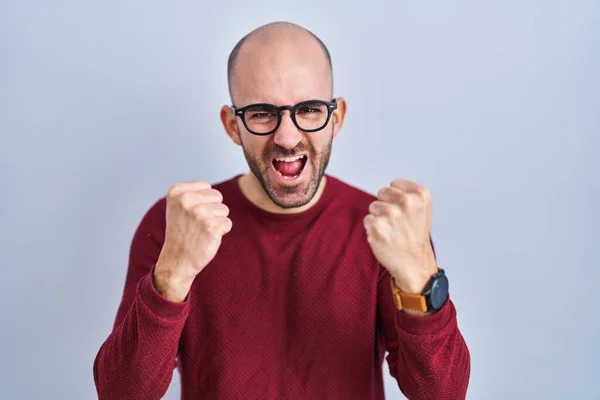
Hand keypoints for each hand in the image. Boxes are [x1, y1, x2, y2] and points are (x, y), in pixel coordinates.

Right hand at [154, 181, 231, 301]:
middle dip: (212, 210)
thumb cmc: (182, 232)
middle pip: (217, 196)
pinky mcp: (211, 227)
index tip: (189, 214)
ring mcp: (199, 213)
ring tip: (201, 231)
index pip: (207, 186)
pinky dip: (220, 232)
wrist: (177, 260)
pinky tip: (206, 238)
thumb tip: (215, 191)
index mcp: (176, 191)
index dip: (203, 201)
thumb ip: (194, 192)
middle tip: (197, 224)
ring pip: (224, 210)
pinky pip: (227, 223)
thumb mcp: (178, 206)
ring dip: (216, 221)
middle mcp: (186, 200)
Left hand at [364, 179, 437, 293]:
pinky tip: (385, 237)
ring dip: (379, 218)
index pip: (394, 184)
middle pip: (382, 192)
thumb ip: (409, 193)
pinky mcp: (376, 225)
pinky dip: (372, 229)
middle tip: (397, 222)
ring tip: (392, 230)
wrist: (414, 263)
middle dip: (386, 205)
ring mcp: (391, 213)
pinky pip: (367, 219)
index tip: (405, 212)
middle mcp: (407, 202)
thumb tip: (391, 185)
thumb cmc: (415, 236)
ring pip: (373, 206)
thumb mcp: (422, 209)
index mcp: (420, 194)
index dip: (397, 198)